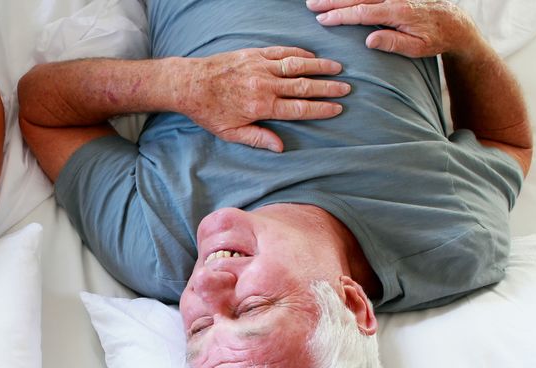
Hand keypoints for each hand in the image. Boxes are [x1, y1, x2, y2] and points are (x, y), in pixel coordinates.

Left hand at [178, 47, 349, 151]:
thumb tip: (280, 148)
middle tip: (346, 88)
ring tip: (337, 68)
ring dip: (319, 66)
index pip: (299, 108)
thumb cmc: (208, 112)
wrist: (189, 84)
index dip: (321, 109)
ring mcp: (260, 67)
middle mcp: (264, 84)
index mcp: (261, 106)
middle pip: (304, 86)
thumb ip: (257, 138)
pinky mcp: (253, 54)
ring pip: (297, 65)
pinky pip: (281, 52)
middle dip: (328, 88)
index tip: (337, 108)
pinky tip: (311, 56)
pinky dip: (298, 53)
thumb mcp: (231, 133)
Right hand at [307, 0, 480, 58]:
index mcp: (397, 12)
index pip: (362, 12)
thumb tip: (368, 40)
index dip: (340, 15)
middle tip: (311, 4)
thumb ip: (393, 43)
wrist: (455, 24)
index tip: (322, 18)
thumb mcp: (417, 48)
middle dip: (332, 1)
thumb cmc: (435, 38)